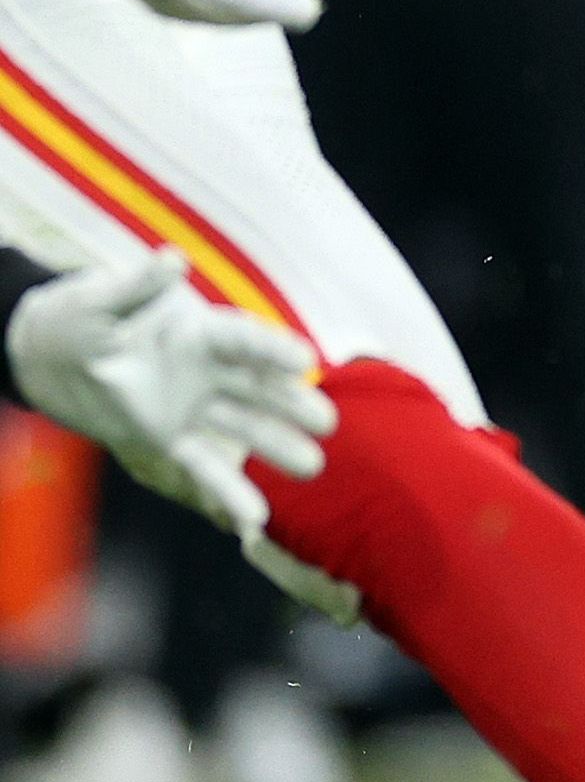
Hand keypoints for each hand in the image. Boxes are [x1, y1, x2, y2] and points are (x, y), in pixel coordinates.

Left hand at [6, 249, 331, 530]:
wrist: (60, 356)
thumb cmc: (83, 320)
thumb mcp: (101, 300)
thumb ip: (138, 286)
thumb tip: (171, 260)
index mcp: (200, 333)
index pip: (245, 340)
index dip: (274, 349)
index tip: (305, 361)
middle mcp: (211, 371)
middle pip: (262, 389)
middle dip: (294, 405)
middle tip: (327, 422)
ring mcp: (199, 407)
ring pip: (247, 429)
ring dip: (279, 448)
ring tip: (312, 467)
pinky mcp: (177, 439)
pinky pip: (208, 468)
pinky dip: (231, 494)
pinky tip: (254, 521)